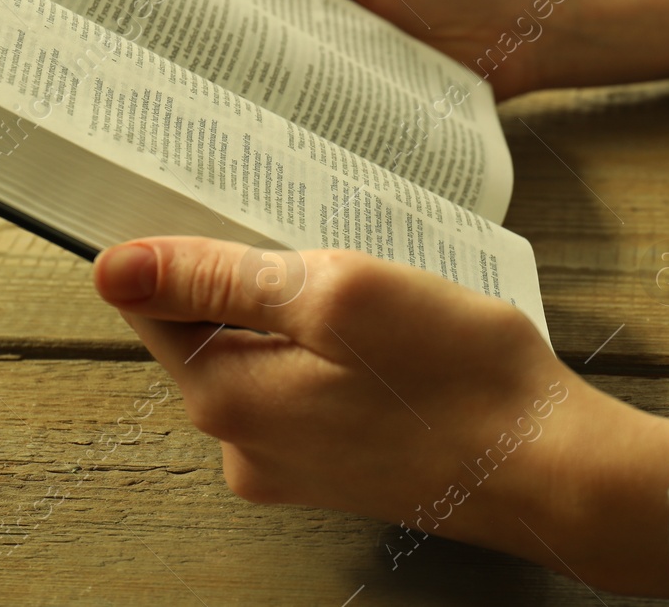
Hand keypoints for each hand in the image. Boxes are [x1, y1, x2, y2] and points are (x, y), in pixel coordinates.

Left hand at [92, 236, 668, 595]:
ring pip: (265, 355)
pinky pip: (307, 387)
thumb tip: (114, 268)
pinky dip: (333, 348)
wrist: (553, 469)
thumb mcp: (338, 296)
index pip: (155, 305)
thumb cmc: (460, 377)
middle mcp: (244, 444)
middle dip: (251, 273)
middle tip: (316, 230)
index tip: (223, 199)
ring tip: (367, 279)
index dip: (177, 244)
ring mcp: (293, 463)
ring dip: (299, 311)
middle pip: (210, 330)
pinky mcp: (339, 465)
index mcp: (228, 398)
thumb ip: (221, 279)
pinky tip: (388, 329)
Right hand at [206, 0, 551, 98]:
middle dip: (213, 21)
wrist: (529, 33)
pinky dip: (292, 99)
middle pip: (249, 2)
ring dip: (251, 67)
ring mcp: (334, 32)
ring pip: (275, 50)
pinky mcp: (353, 76)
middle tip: (160, 45)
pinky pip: (313, 88)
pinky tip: (260, 116)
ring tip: (198, 86)